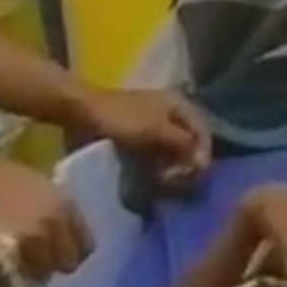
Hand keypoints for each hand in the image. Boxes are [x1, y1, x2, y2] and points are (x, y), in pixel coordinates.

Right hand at [0, 154, 93, 280]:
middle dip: (54, 264)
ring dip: (34, 269)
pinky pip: (23, 272)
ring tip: (17, 259)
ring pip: (45, 271)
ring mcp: (36, 236)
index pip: (87, 246)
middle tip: (36, 260)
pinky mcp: (14, 248)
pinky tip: (6, 260)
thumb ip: (58, 214)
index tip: (58, 255)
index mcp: (68, 205)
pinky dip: (16, 271)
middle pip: (68, 263)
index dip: (72, 253)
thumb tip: (64, 242)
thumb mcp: (41, 188)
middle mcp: (57, 221)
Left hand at [81, 89, 211, 188]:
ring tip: (165, 182)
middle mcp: (171, 113)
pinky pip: (158, 154)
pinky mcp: (139, 137)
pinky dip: (159, 166)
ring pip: (174, 150)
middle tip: (177, 181)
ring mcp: (155, 124)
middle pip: (190, 143)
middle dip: (187, 163)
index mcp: (179, 104)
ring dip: (172, 167)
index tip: (194, 174)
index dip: (202, 155)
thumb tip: (203, 163)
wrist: (82, 112)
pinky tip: (154, 177)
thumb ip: (184, 145)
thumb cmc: (122, 118)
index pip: (203, 133)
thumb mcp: (158, 130)